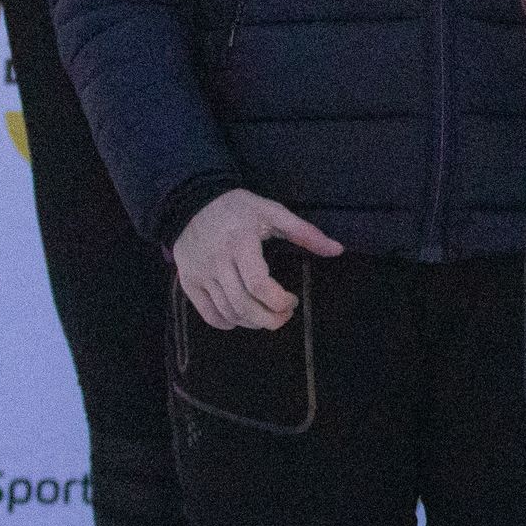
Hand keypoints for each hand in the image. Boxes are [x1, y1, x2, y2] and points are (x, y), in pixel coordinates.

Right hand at [170, 189, 343, 331]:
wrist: (193, 203)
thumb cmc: (239, 208)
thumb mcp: (273, 212)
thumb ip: (305, 232)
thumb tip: (337, 250)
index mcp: (241, 243)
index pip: (259, 284)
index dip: (278, 301)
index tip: (292, 301)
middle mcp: (218, 262)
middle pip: (243, 304)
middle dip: (269, 319)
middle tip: (284, 316)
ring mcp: (200, 274)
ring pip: (227, 312)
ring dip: (251, 322)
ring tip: (266, 315)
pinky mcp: (188, 282)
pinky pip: (207, 314)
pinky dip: (226, 323)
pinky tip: (240, 318)